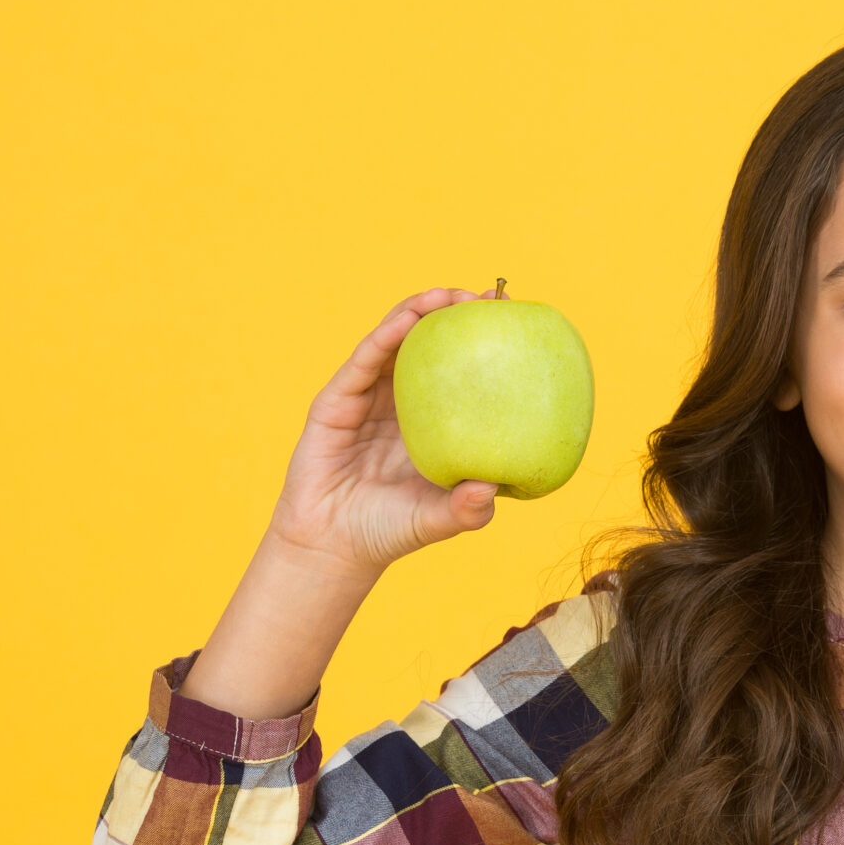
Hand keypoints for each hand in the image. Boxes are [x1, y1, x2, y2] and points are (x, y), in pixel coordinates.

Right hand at [267, 289, 502, 574]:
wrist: (331, 549)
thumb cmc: (388, 532)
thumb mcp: (440, 520)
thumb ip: (468, 509)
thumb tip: (493, 488)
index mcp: (430, 423)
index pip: (458, 372)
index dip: (481, 344)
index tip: (512, 322)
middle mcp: (399, 403)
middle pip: (428, 346)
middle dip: (455, 314)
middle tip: (487, 298)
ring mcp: (366, 398)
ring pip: (395, 341)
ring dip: (420, 311)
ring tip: (448, 295)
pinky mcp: (336, 401)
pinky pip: (364, 361)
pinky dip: (386, 335)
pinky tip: (408, 319)